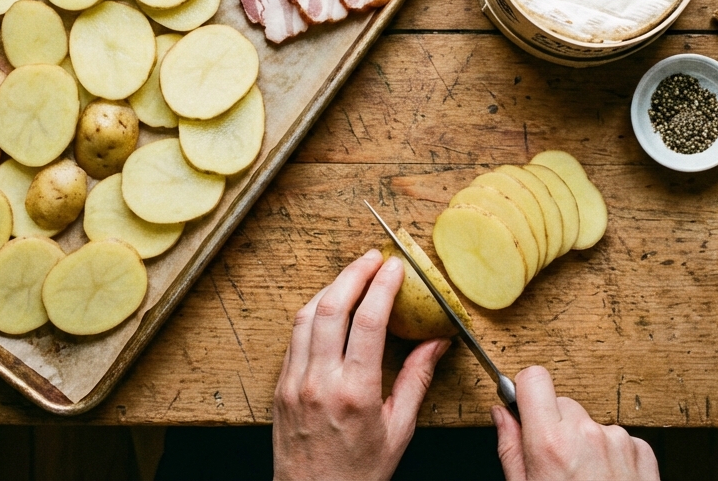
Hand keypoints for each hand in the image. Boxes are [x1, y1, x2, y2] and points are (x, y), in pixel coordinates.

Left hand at [272, 249, 451, 480]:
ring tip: (352, 275)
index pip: (369, 322)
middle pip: (332, 307)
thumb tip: (437, 342)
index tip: (396, 267)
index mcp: (355, 393)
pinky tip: (329, 307)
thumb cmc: (359, 474)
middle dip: (353, 274)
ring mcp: (294, 382)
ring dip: (329, 288)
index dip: (383, 286)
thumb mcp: (399, 431)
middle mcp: (319, 382)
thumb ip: (416, 380)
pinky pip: (294, 337)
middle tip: (373, 258)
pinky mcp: (280, 387)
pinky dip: (312, 313)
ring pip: (306, 316)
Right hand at [492, 366, 658, 480]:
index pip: (533, 378)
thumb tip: (500, 414)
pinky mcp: (642, 452)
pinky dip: (610, 454)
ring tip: (583, 478)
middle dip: (554, 423)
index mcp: (550, 444)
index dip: (525, 391)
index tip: (524, 406)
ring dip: (584, 441)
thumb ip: (510, 447)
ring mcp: (618, 442)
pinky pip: (618, 438)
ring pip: (590, 421)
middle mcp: (586, 435)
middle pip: (562, 402)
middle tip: (554, 460)